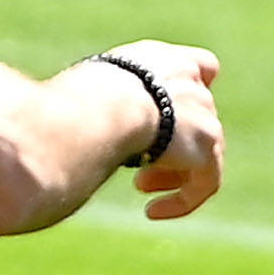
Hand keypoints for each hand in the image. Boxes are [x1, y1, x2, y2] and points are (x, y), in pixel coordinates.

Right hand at [99, 42, 227, 219]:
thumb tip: (66, 118)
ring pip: (203, 154)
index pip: (201, 67)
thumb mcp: (93, 87)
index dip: (193, 91)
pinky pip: (205, 184)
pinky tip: (152, 212)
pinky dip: (181, 200)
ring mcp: (206, 117)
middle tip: (138, 166)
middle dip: (169, 146)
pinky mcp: (206, 151)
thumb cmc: (82, 96)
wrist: (106, 106)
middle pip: (198, 120)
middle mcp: (193, 85)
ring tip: (139, 186)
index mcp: (167, 62)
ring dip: (171, 174)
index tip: (171, 115)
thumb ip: (102, 99)